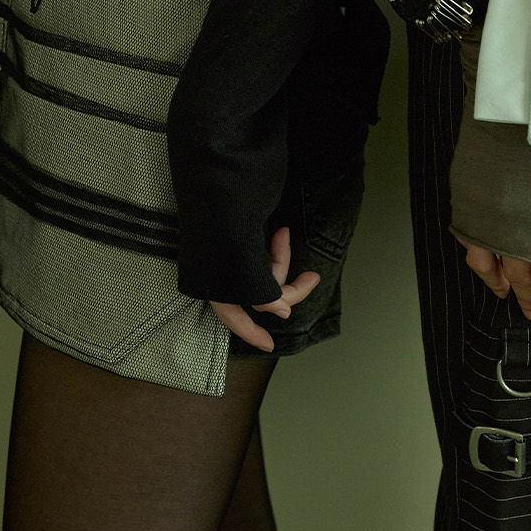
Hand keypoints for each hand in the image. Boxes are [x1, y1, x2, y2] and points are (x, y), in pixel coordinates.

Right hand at [209, 227, 320, 354]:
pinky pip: (266, 258)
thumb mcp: (243, 266)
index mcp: (217, 285)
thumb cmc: (223, 224)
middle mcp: (226, 277)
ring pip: (268, 275)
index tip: (269, 346)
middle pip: (263, 296)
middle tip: (313, 279)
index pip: (234, 317)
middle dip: (289, 288)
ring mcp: (235, 262)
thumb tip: (283, 312)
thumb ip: (263, 293)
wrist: (220, 184)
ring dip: (281, 258)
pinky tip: (280, 233)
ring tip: (283, 233)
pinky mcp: (244, 245)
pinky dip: (276, 249)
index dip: (251, 332)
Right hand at [462, 172, 530, 323]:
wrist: (517, 101)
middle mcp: (514, 235)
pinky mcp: (464, 203)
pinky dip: (476, 255)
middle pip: (521, 279)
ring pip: (487, 266)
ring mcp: (484, 221)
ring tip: (502, 291)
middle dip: (530, 298)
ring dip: (497, 283)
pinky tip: (481, 258)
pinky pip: (466, 241)